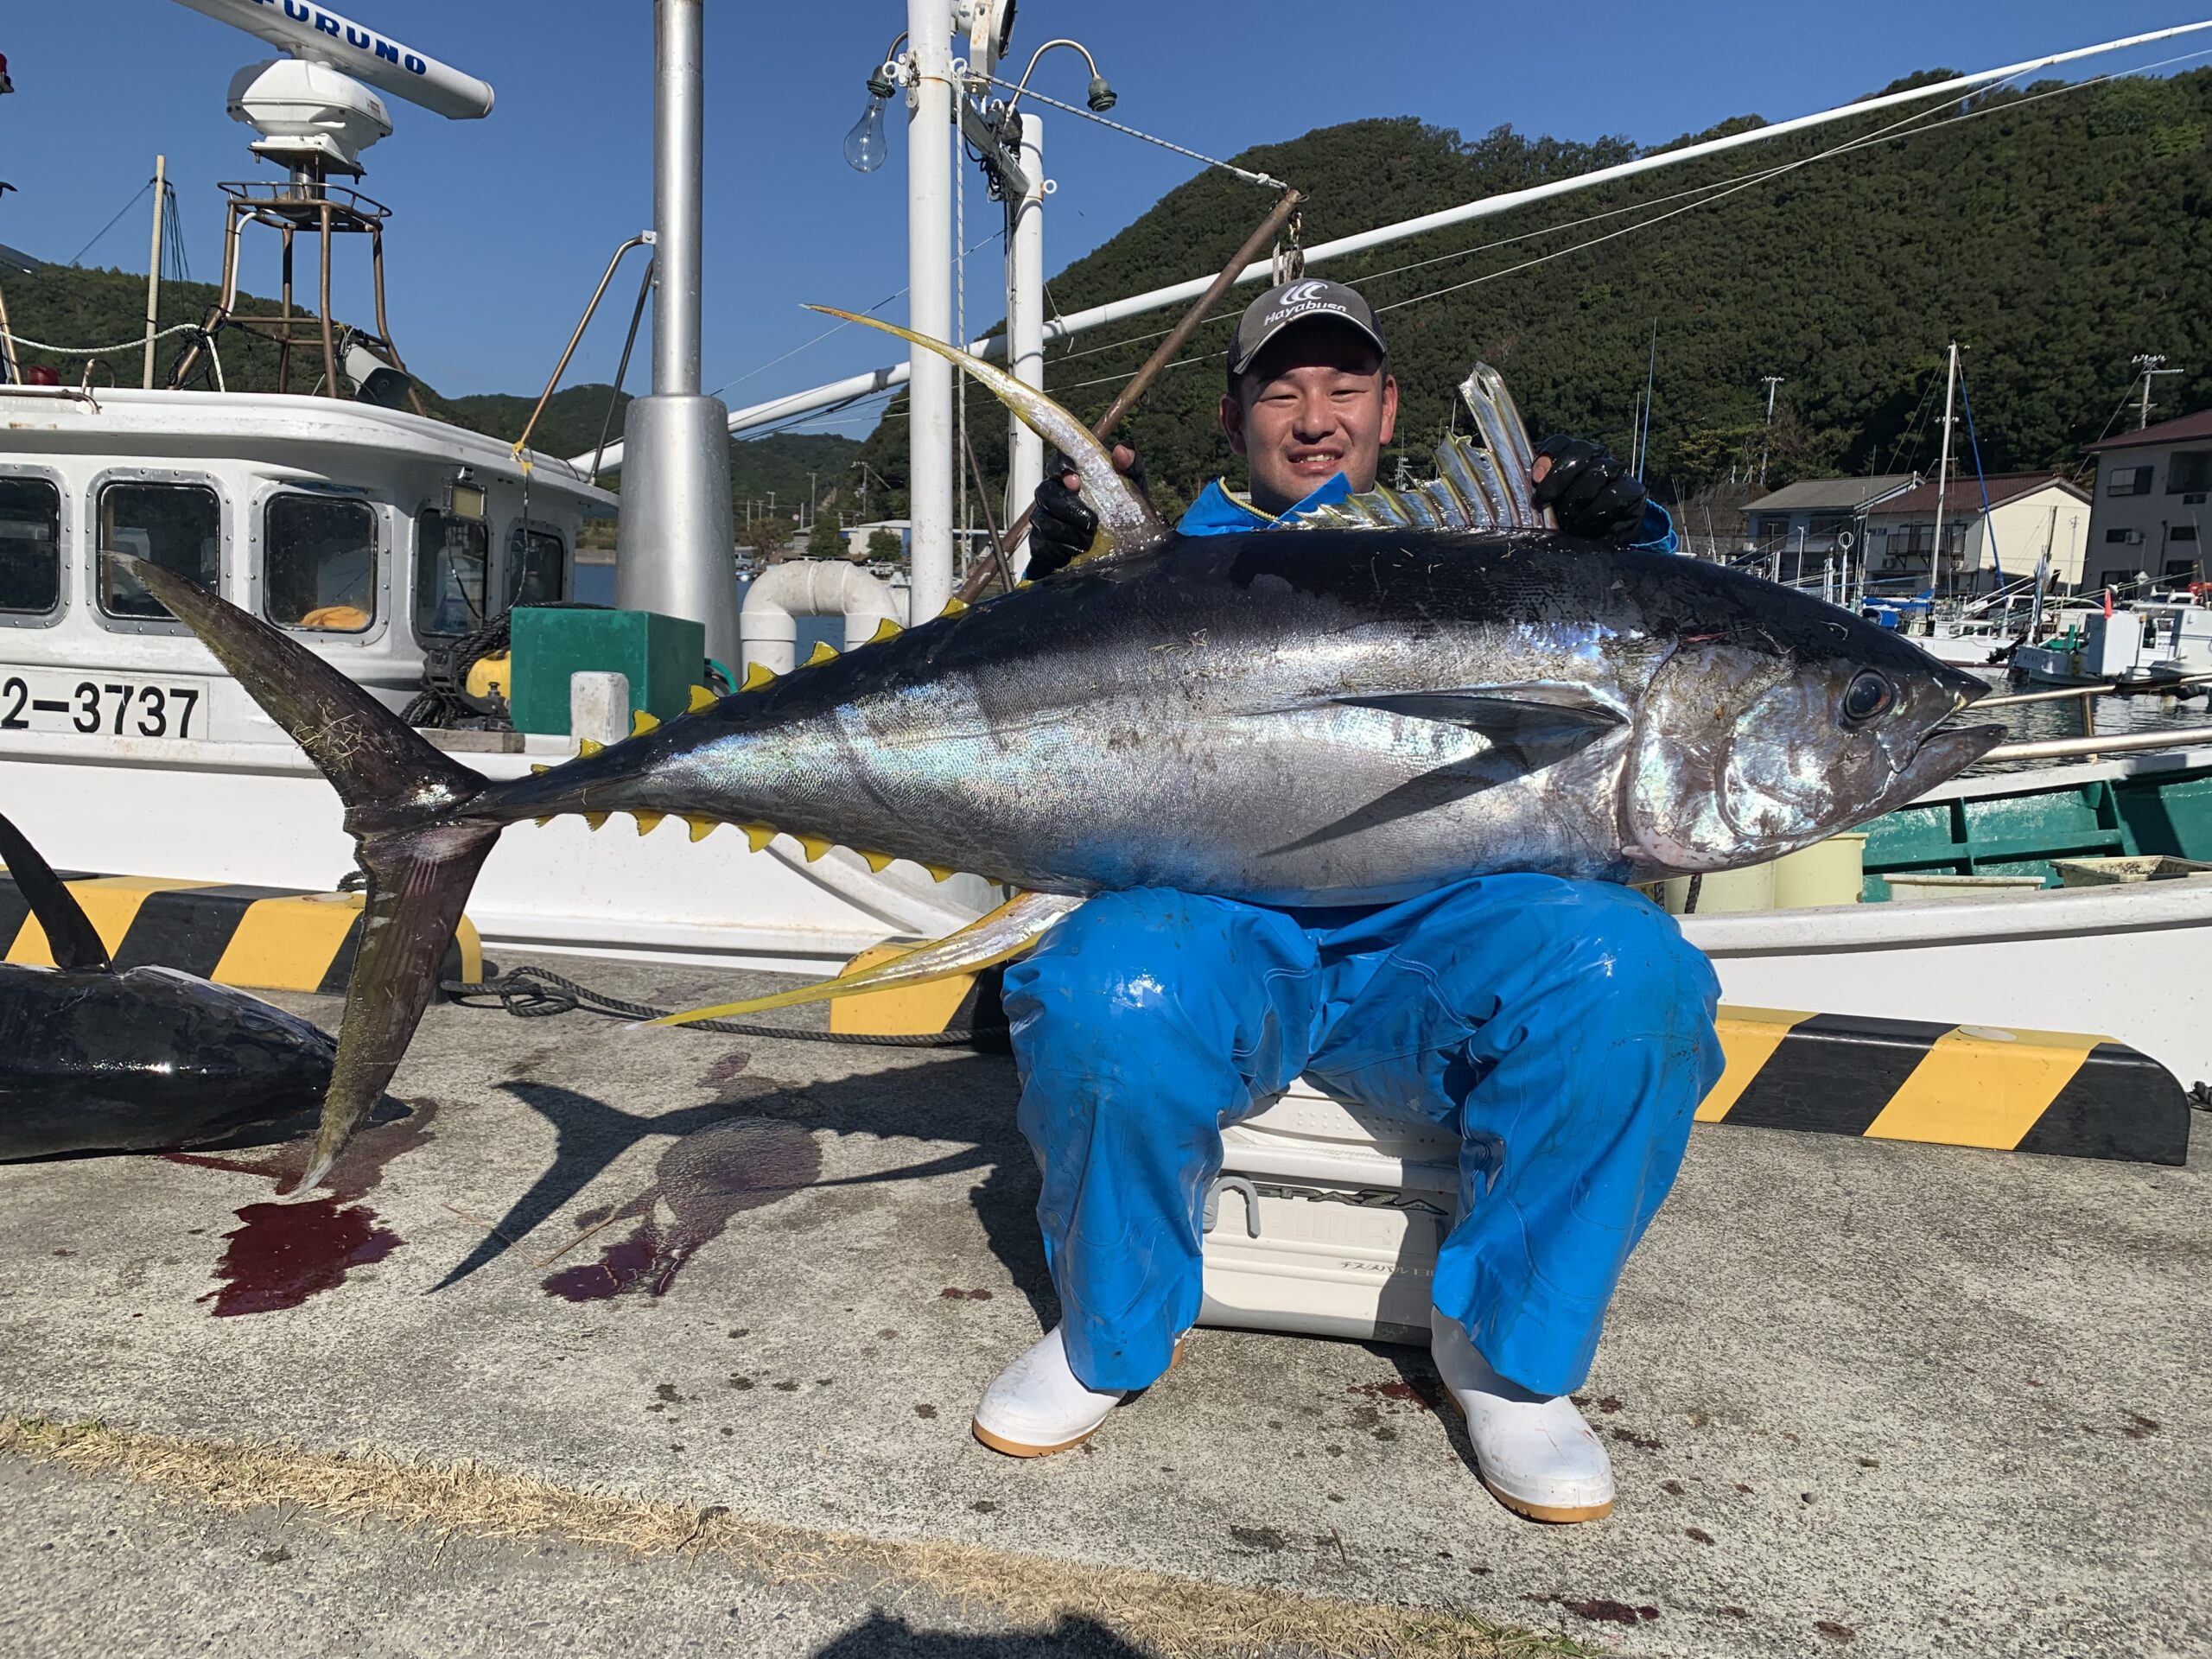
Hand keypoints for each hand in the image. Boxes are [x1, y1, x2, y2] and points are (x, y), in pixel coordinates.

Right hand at [1027, 444, 1143, 576]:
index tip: (1074, 479)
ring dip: (1067, 530)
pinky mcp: (1041, 545)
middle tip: (1091, 519)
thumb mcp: (1133, 490)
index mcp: (1072, 477)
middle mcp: (1053, 494)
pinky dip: (1060, 548)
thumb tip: (1122, 450)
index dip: (1061, 468)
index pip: (1057, 463)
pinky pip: (1042, 544)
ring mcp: (1044, 519)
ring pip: (1042, 519)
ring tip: (1089, 539)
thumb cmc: (1123, 513)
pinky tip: (1076, 551)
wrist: (1121, 554)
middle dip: (1066, 505)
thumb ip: (1131, 466)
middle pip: (1044, 492)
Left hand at [1530, 436, 1648, 544]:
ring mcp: (1617, 473)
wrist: (1596, 549)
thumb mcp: (1548, 505)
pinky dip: (1594, 511)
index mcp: (1574, 456)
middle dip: (1559, 475)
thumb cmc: (1567, 523)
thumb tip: (1537, 477)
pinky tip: (1583, 523)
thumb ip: (1542, 487)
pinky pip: (1614, 494)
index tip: (1535, 480)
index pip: (1562, 443)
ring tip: (1566, 520)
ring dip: (1576, 498)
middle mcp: (1598, 458)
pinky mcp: (1634, 492)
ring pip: (1597, 471)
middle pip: (1580, 450)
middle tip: (1545, 499)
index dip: (1548, 456)